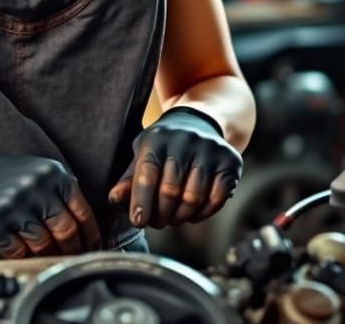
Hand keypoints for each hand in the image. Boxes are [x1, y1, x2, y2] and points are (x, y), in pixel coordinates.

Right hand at [0, 146, 101, 258]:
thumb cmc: (3, 174)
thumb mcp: (36, 170)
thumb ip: (60, 190)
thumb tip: (87, 225)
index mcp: (51, 173)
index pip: (82, 211)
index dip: (91, 234)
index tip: (92, 246)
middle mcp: (36, 187)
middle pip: (66, 231)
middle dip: (72, 249)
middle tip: (72, 257)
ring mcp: (15, 206)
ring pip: (44, 245)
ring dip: (48, 255)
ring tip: (49, 256)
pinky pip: (19, 252)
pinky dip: (24, 256)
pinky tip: (25, 253)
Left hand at [108, 108, 241, 227]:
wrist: (200, 122)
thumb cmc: (165, 144)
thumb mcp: (143, 152)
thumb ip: (129, 178)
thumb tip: (114, 200)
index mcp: (157, 137)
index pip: (147, 173)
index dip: (141, 201)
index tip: (138, 220)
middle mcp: (184, 139)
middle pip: (170, 191)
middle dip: (160, 214)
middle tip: (156, 222)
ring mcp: (210, 149)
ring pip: (193, 198)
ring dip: (180, 217)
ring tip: (173, 217)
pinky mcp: (230, 161)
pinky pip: (216, 199)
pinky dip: (202, 214)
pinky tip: (193, 213)